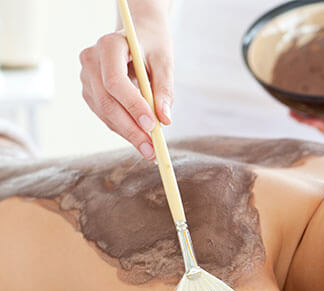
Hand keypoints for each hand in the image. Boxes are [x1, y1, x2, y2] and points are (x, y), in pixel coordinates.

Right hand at [79, 19, 173, 159]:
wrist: (138, 34)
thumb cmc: (153, 45)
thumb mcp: (164, 62)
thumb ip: (164, 89)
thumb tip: (165, 120)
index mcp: (109, 45)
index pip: (115, 81)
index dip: (133, 106)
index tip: (152, 126)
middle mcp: (91, 59)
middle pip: (107, 101)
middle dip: (130, 129)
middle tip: (152, 150)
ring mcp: (86, 76)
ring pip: (104, 112)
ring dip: (127, 134)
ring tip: (151, 151)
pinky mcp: (89, 91)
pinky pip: (105, 115)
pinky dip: (123, 129)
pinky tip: (141, 140)